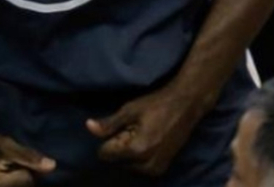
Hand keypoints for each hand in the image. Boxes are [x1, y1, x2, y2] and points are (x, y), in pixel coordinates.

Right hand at [0, 134, 55, 186]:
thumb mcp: (5, 145)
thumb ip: (28, 156)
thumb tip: (53, 166)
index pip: (26, 179)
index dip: (22, 166)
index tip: (9, 161)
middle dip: (22, 178)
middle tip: (6, 169)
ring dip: (18, 182)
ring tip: (5, 175)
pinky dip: (15, 183)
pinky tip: (5, 179)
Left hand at [85, 84, 204, 176]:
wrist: (185, 106)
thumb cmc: (156, 104)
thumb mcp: (129, 110)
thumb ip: (108, 123)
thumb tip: (88, 127)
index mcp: (137, 150)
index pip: (106, 154)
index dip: (107, 139)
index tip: (118, 127)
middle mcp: (147, 165)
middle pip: (117, 161)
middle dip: (119, 146)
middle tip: (131, 128)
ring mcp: (157, 169)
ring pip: (129, 165)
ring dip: (129, 152)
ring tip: (140, 132)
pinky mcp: (163, 168)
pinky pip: (141, 167)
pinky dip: (139, 156)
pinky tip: (146, 139)